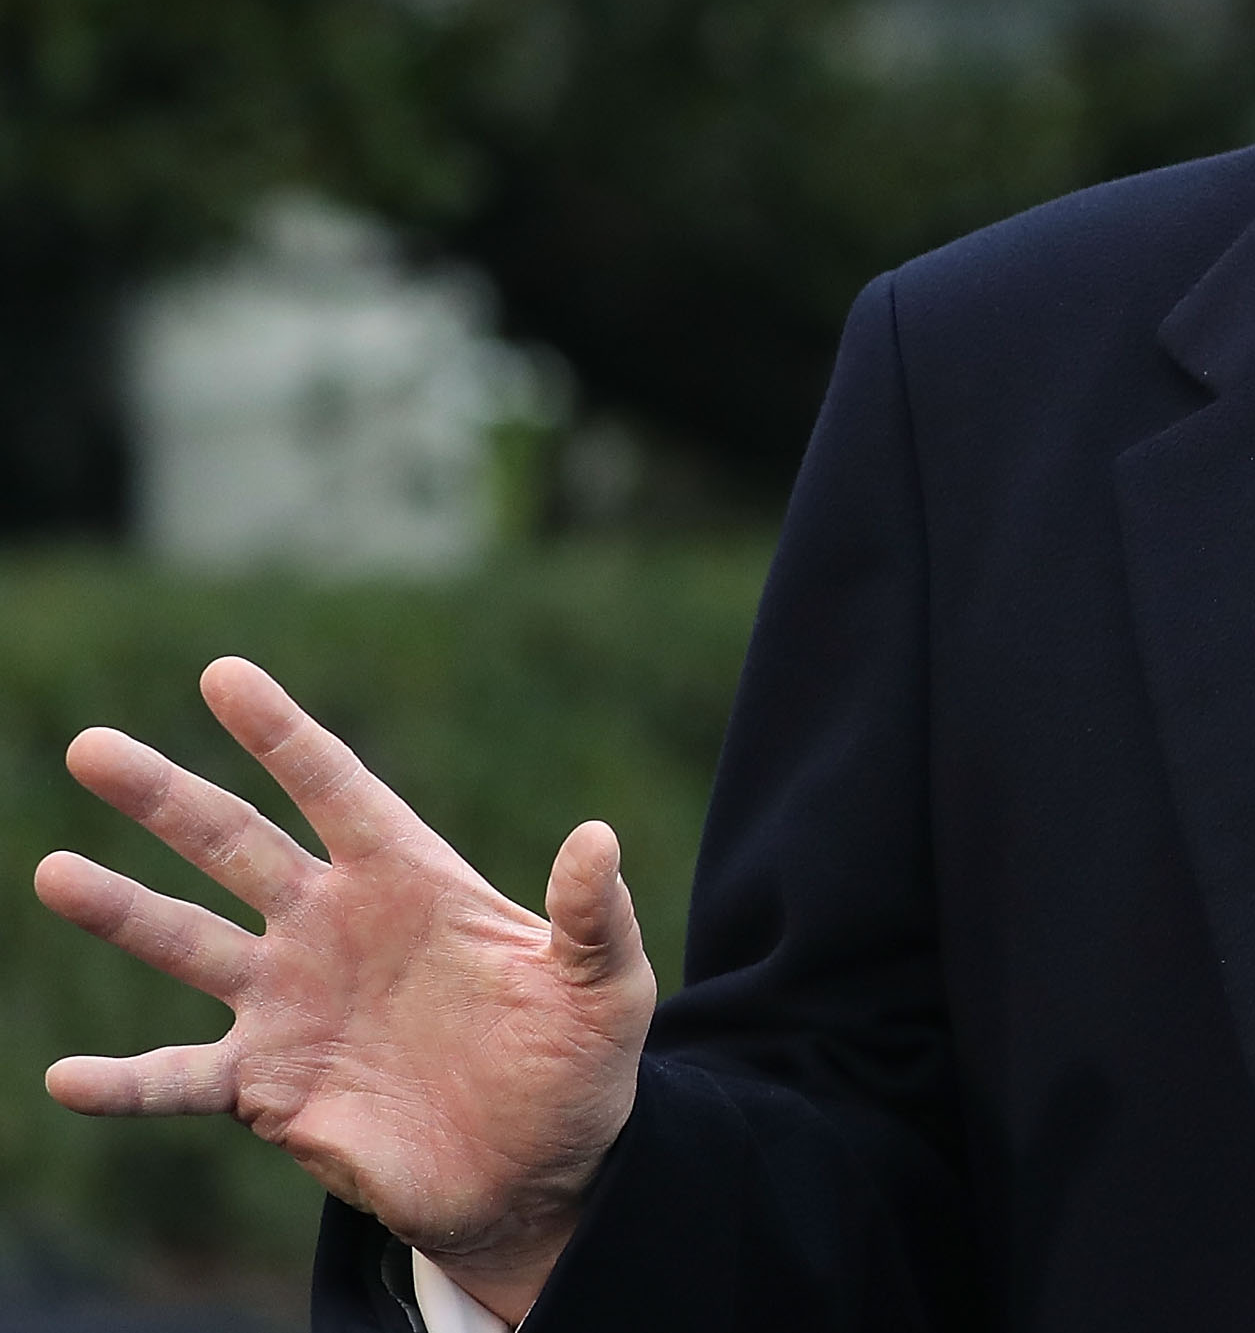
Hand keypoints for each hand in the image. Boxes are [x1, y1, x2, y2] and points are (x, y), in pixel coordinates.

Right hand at [32, 657, 654, 1323]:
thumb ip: (593, 918)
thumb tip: (598, 838)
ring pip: (186, 943)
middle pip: (236, 845)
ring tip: (52, 871)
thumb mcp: (606, 988)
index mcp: (411, 882)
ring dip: (120, 911)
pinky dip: (123, 1083)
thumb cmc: (576, 1066)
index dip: (282, 733)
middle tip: (90, 747)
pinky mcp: (267, 1087)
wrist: (537, 1173)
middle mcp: (333, 928)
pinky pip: (179, 1080)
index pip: (337, 789)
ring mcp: (290, 1004)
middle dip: (165, 796)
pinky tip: (65, 1078)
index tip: (222, 675)